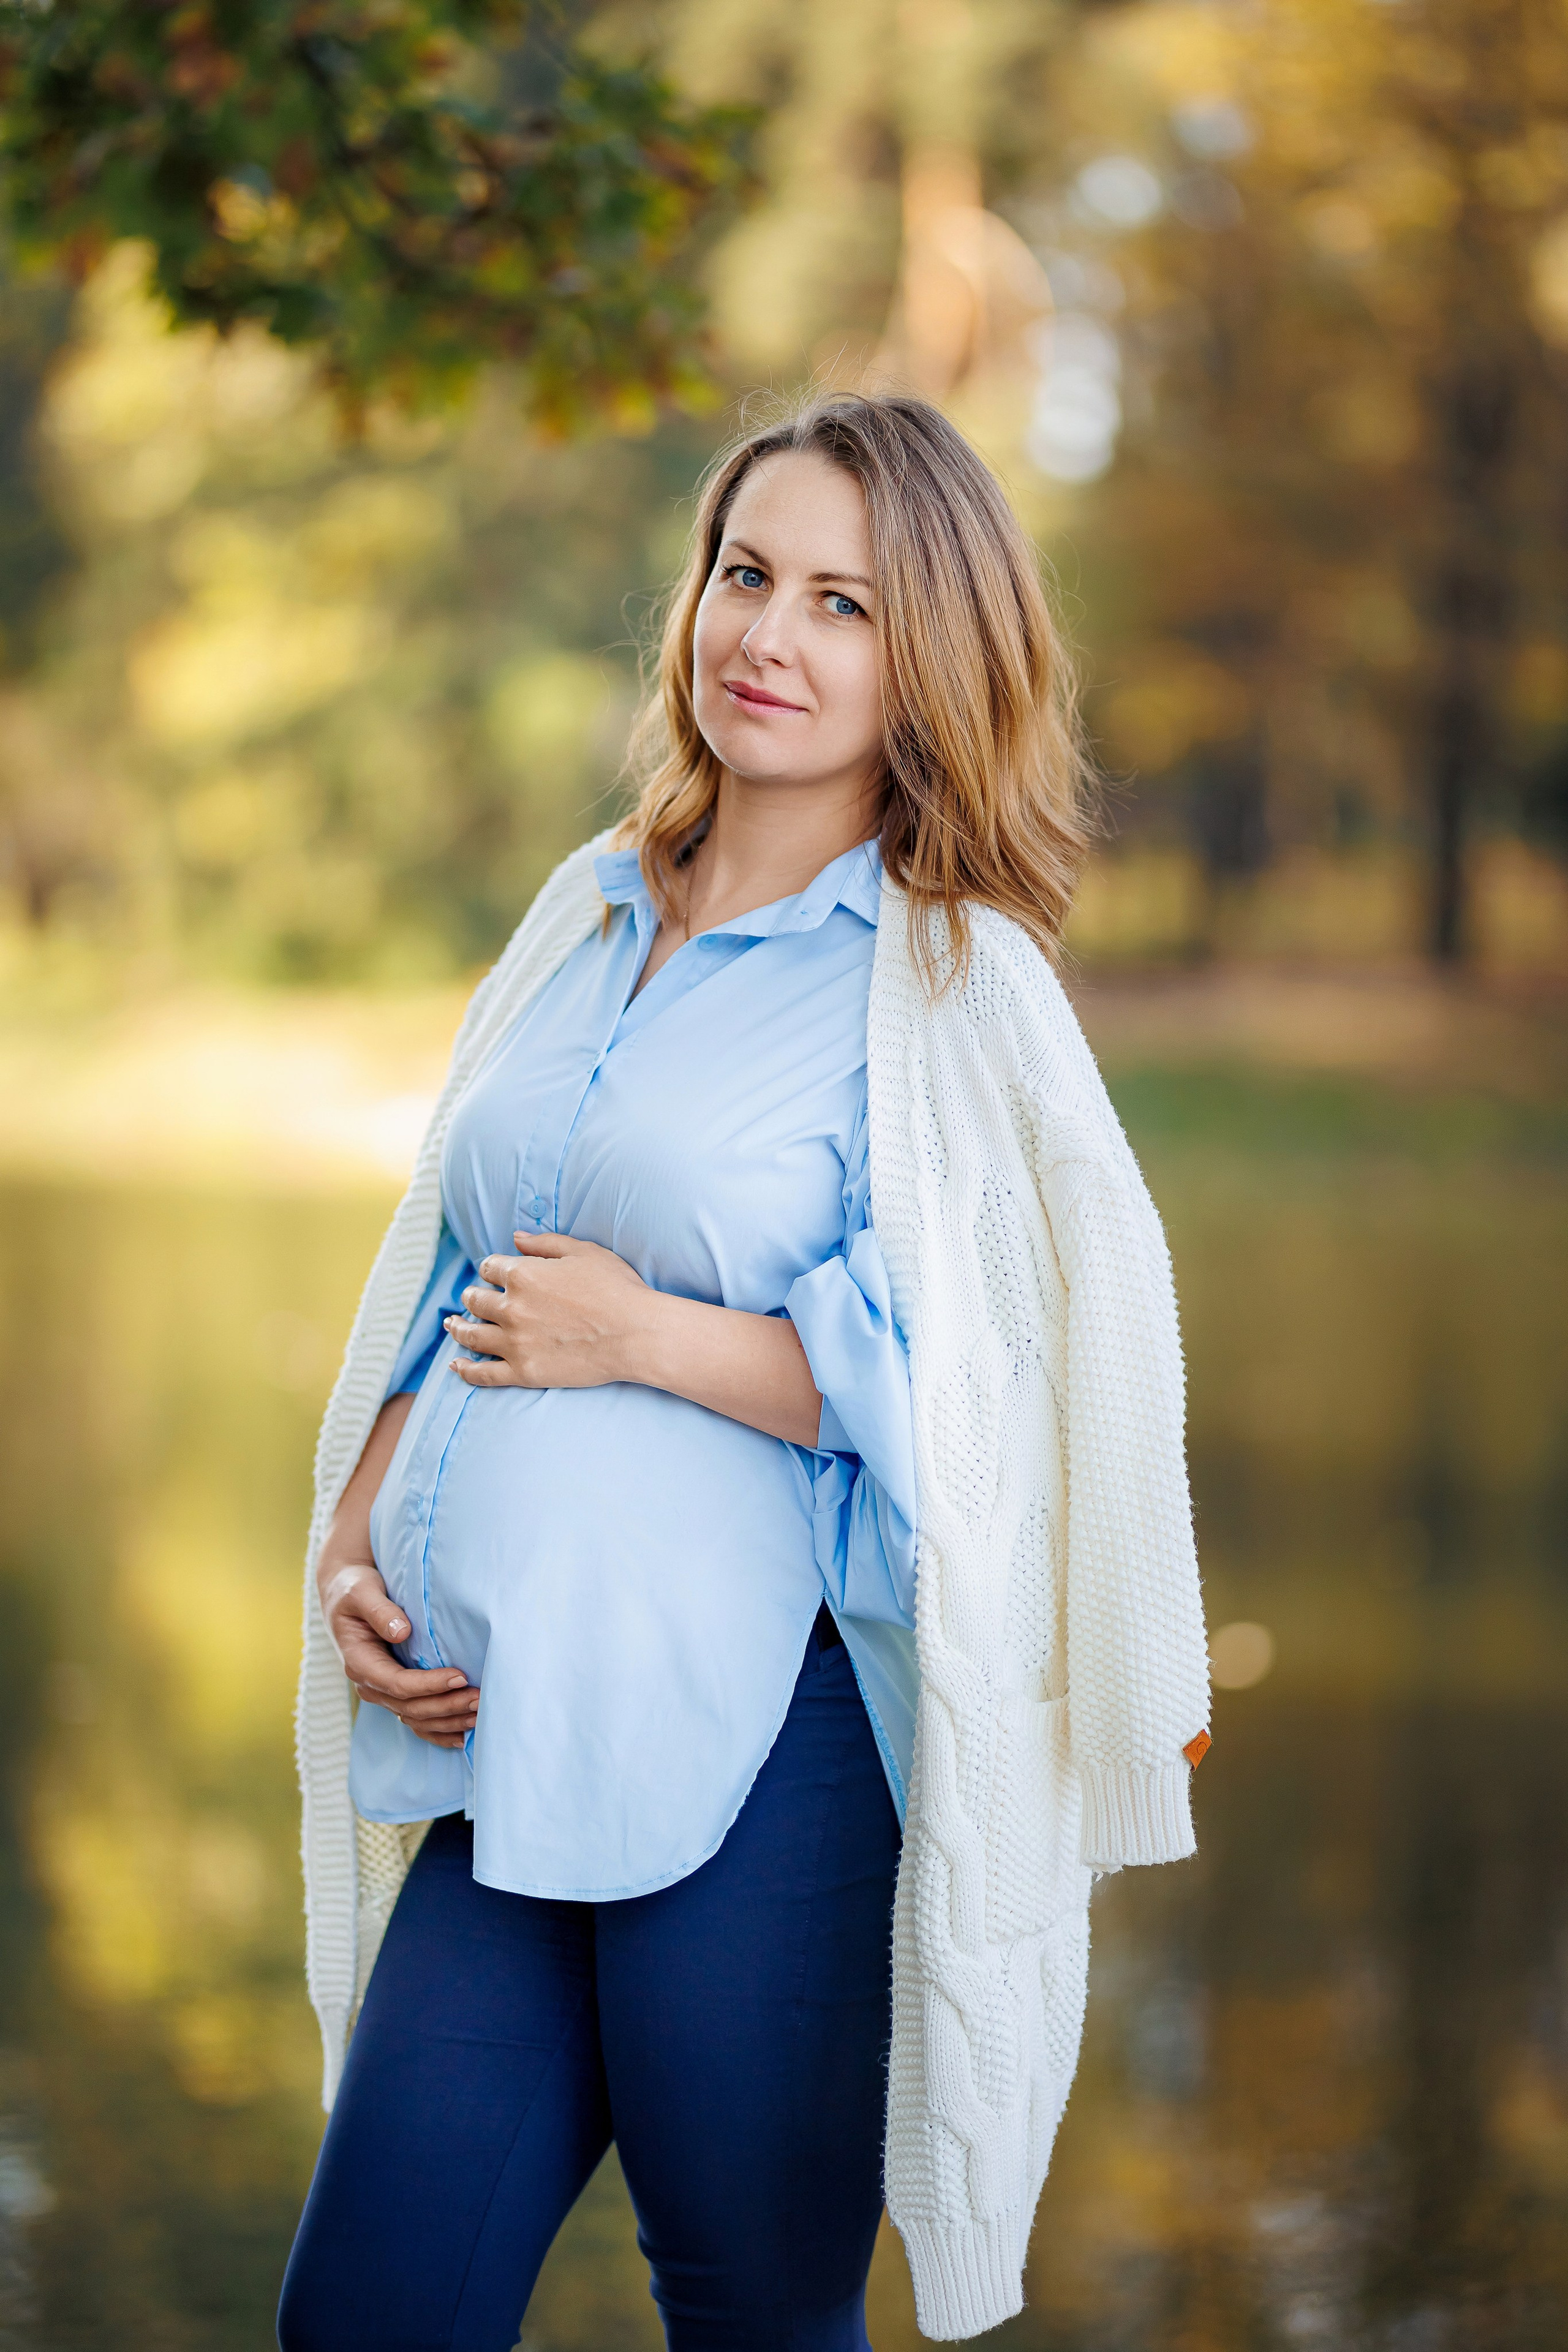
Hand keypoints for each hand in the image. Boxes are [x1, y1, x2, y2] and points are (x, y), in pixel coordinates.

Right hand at [320, 1560, 478, 1748]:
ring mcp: (380, 1691)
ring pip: (415, 1718)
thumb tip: (402, 1631)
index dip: (429, 1684)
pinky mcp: (393, 1692)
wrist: (345, 1595)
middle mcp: (369, 1683)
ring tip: (479, 1714)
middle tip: (480, 1698)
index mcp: (358, 1661)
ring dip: (447, 1720)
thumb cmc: (354, 1589)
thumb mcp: (361, 1591)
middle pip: (410, 1706)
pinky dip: (438, 1731)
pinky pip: (415, 1720)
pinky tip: (461, 1735)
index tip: (460, 1676)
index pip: (397, 1683)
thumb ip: (379, 1610)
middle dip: (446, 1705)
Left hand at [445, 1232, 655, 1389]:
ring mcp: (515, 1343)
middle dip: (472, 1296)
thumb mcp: (584, 1252)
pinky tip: (456, 1366)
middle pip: (476, 1300)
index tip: (495, 1274)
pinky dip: (465, 1370)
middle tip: (471, 1298)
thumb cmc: (617, 1288)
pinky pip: (483, 1374)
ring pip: (472, 1335)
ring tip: (452, 1325)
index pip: (490, 1268)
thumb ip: (545, 1243)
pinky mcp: (523, 1372)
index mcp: (523, 1275)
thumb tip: (515, 1237)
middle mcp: (511, 1308)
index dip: (491, 1269)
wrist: (635, 1334)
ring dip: (458, 1328)